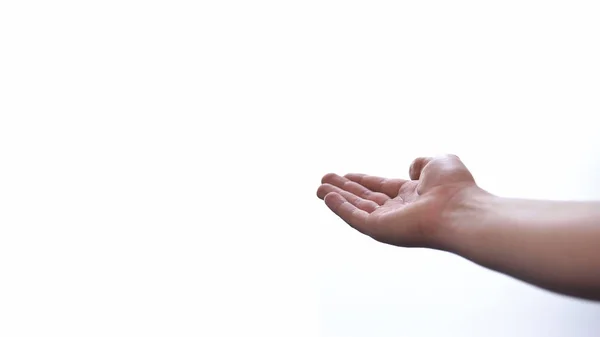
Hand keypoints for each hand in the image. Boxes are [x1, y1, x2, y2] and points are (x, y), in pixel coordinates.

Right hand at [316, 154, 478, 247]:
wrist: (461, 211)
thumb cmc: (455, 187)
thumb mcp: (439, 163)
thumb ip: (421, 163)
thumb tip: (410, 168)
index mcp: (413, 195)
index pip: (381, 187)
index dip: (362, 180)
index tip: (345, 175)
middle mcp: (399, 210)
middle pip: (364, 198)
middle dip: (343, 189)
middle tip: (324, 180)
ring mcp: (388, 222)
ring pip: (356, 208)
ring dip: (336, 198)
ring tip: (318, 187)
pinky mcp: (380, 230)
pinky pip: (355, 218)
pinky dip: (340, 208)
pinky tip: (327, 197)